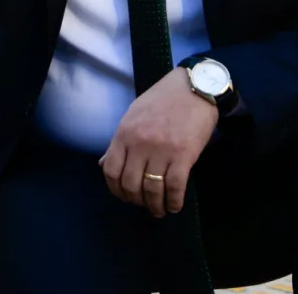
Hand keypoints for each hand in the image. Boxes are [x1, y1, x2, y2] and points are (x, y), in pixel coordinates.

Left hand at [100, 68, 217, 217]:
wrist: (194, 87)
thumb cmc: (163, 99)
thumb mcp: (133, 115)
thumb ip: (119, 142)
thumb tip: (103, 164)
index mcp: (124, 133)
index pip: (110, 171)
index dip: (116, 190)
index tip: (125, 196)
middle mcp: (139, 144)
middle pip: (130, 185)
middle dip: (135, 201)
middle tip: (144, 204)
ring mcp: (161, 150)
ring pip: (152, 190)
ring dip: (155, 206)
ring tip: (160, 210)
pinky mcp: (183, 155)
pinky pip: (175, 187)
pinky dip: (174, 201)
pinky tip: (175, 205)